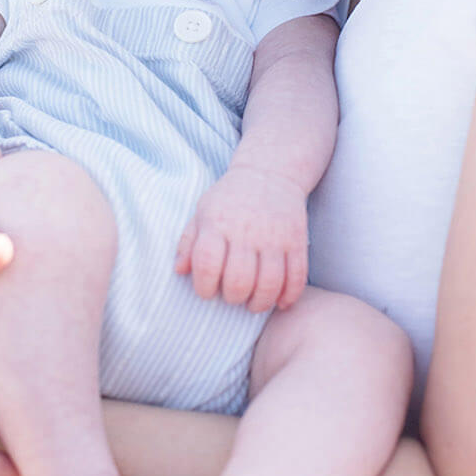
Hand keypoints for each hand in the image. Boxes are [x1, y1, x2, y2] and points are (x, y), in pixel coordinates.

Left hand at [175, 164, 308, 311]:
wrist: (270, 171)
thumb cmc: (230, 198)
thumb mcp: (203, 211)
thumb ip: (189, 242)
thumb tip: (179, 271)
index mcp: (218, 223)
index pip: (207, 264)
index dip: (204, 287)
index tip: (206, 291)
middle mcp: (246, 231)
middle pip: (239, 280)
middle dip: (233, 298)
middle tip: (232, 296)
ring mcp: (275, 236)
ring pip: (270, 283)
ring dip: (260, 302)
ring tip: (253, 304)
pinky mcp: (297, 240)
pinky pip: (297, 276)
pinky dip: (289, 296)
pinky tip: (280, 301)